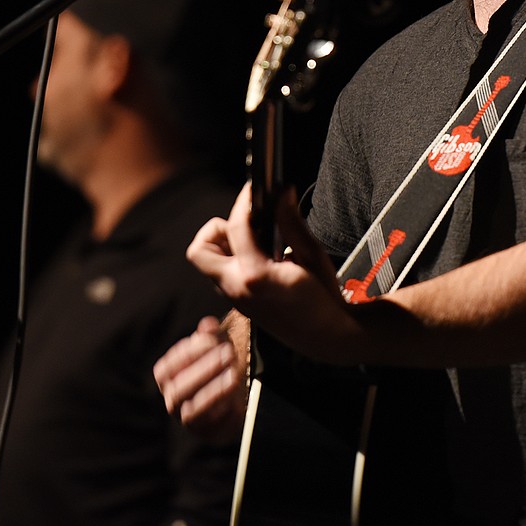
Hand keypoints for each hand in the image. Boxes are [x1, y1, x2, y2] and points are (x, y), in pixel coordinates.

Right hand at [153, 312, 246, 442]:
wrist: (235, 400)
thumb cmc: (219, 368)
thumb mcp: (216, 348)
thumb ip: (211, 335)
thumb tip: (207, 324)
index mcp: (167, 377)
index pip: (167, 367)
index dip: (188, 352)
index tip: (212, 339)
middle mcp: (172, 398)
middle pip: (178, 387)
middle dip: (204, 368)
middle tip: (228, 352)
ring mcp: (185, 416)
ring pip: (191, 407)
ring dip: (213, 387)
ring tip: (234, 372)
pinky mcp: (203, 429)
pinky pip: (207, 420)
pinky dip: (219, 403)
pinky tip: (233, 388)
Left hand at [186, 180, 361, 365]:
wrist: (325, 336)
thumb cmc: (323, 298)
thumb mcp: (312, 255)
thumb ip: (291, 222)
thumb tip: (282, 192)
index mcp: (255, 276)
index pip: (235, 227)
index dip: (244, 201)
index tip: (254, 189)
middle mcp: (236, 289)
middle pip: (199, 250)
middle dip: (217, 230)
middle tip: (246, 225)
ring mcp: (233, 299)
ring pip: (207, 263)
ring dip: (222, 246)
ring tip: (254, 241)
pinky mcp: (236, 303)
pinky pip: (220, 274)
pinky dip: (232, 259)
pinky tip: (259, 257)